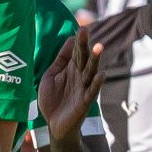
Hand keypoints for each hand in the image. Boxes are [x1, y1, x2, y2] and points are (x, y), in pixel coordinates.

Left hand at [37, 30, 103, 150]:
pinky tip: (101, 74)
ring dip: (95, 60)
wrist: (54, 125)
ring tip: (99, 46)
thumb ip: (60, 60)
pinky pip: (92, 91)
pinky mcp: (85, 102)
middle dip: (85, 44)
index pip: (76, 51)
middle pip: (83, 58)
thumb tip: (70, 39)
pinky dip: (97, 83)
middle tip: (86, 29)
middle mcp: (79, 76)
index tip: (81, 27)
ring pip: (90, 71)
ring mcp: (83, 88)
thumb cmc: (52, 100)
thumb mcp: (51, 76)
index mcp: (71, 69)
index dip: (78, 40)